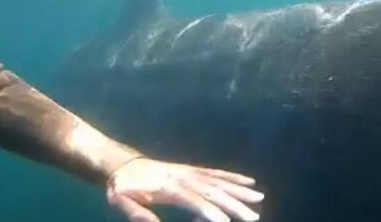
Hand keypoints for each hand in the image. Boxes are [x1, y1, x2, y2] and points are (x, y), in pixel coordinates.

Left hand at [106, 157, 264, 221]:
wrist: (123, 165)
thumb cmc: (122, 188)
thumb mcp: (121, 202)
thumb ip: (137, 213)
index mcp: (168, 187)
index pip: (194, 200)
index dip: (209, 211)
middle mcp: (184, 177)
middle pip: (213, 191)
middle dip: (234, 203)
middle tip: (253, 216)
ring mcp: (191, 172)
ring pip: (219, 181)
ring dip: (240, 190)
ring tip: (259, 198)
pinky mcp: (194, 170)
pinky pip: (217, 173)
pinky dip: (234, 177)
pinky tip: (249, 181)